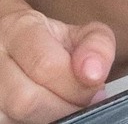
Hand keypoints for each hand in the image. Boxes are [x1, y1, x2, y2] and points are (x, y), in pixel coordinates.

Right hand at [0, 8, 114, 123]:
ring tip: (64, 104)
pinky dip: (36, 123)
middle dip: (63, 106)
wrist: (13, 43)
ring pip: (16, 119)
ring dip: (51, 118)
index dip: (75, 83)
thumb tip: (94, 74)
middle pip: (27, 100)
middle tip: (81, 100)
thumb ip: (97, 45)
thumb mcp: (77, 33)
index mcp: (18, 30)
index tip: (94, 85)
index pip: (45, 65)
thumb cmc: (48, 40)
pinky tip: (47, 112)